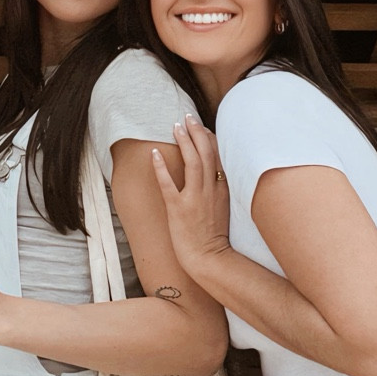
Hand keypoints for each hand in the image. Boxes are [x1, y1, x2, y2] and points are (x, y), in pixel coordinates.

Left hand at [152, 118, 232, 280]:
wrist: (210, 259)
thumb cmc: (214, 238)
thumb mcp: (223, 210)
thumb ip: (219, 191)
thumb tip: (214, 176)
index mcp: (223, 190)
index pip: (219, 157)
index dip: (210, 138)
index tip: (202, 126)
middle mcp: (211, 190)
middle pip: (207, 154)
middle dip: (198, 132)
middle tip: (188, 116)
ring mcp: (195, 199)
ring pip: (192, 163)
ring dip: (184, 142)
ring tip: (176, 126)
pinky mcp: (179, 209)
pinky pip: (169, 184)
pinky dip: (161, 168)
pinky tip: (153, 154)